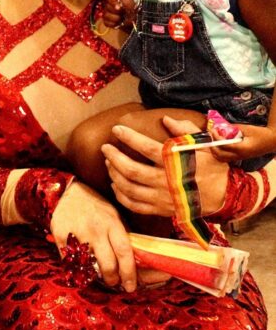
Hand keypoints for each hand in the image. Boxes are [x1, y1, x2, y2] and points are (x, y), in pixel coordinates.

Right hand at [51, 181, 136, 290]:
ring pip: (88, 265)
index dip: (129, 272)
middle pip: (107, 263)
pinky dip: (76, 265)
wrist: (69, 191)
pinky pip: (70, 260)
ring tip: (96, 271)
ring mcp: (77, 232)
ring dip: (94, 273)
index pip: (124, 251)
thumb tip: (135, 262)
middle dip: (112, 278)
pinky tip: (79, 262)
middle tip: (113, 282)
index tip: (131, 286)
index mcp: (112, 223)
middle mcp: (95, 228)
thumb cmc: (97, 207)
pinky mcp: (61, 235)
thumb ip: (123, 236)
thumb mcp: (114, 216)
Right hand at [100, 0, 134, 28]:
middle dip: (116, 11)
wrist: (137, 20)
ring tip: (122, 18)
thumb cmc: (134, 7)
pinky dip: (114, 24)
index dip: (113, 3)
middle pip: (106, 7)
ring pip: (106, 15)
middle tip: (123, 12)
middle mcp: (109, 5)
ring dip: (116, 18)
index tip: (119, 7)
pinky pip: (106, 22)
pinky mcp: (108, 22)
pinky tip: (119, 23)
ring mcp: (107, 14)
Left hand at [102, 115, 228, 217]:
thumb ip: (184, 130)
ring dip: (114, 175)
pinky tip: (116, 185)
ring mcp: (162, 198)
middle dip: (114, 158)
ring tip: (108, 164)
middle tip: (105, 148)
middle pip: (131, 170)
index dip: (128, 137)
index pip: (145, 147)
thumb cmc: (212, 166)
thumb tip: (165, 119)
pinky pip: (135, 205)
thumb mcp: (203, 144)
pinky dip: (121, 196)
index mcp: (175, 162)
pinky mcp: (161, 210)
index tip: (116, 129)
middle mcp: (166, 181)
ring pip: (129, 188)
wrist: (224, 195)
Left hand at [208, 122, 275, 162]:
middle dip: (212, 146)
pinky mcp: (240, 158)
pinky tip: (219, 145)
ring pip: (222, 159)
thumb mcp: (247, 128)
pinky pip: (226, 158)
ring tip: (213, 141)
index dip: (216, 137)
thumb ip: (234, 128)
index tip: (212, 130)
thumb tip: (222, 126)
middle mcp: (239, 156)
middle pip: (220, 155)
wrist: (271, 142)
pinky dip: (220, 153)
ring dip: (215, 151)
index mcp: (241, 148)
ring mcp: (239, 158)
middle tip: (210, 136)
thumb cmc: (261, 134)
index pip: (224, 145)